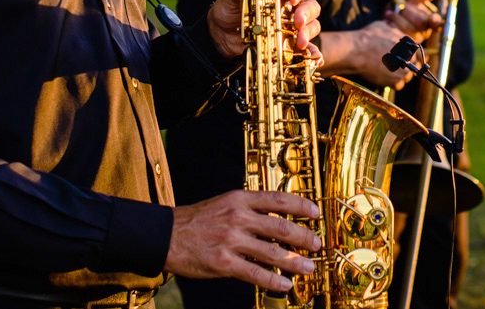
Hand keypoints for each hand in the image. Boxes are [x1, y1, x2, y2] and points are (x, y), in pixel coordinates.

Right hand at [165, 190, 321, 290]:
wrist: (166, 235)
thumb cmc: (198, 220)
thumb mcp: (225, 203)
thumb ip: (251, 209)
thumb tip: (279, 219)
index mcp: (240, 199)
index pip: (278, 199)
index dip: (301, 206)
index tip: (316, 213)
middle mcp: (238, 217)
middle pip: (280, 227)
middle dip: (303, 237)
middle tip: (317, 244)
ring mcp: (231, 241)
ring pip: (271, 252)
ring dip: (294, 261)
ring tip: (308, 267)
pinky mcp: (223, 263)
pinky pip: (254, 273)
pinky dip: (273, 280)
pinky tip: (285, 284)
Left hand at [208, 0, 322, 60]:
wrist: (222, 36)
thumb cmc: (230, 11)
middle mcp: (292, 6)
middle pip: (311, 5)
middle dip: (306, 13)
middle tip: (297, 21)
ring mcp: (293, 26)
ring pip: (312, 25)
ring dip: (308, 32)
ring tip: (300, 42)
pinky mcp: (291, 44)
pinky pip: (309, 48)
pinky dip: (314, 53)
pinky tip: (315, 59)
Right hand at [318, 21, 423, 88]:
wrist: (357, 51)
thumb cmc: (369, 37)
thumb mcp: (385, 27)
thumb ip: (395, 32)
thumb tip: (395, 32)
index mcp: (410, 45)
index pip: (418, 52)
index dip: (411, 53)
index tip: (406, 55)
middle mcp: (410, 59)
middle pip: (414, 65)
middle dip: (406, 64)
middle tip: (395, 62)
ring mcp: (402, 72)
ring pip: (406, 75)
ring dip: (400, 73)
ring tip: (388, 69)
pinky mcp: (393, 82)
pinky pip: (398, 84)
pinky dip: (392, 81)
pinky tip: (385, 75)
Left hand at [384, 0, 444, 42]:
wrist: (390, 22)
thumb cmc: (406, 11)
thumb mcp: (415, 1)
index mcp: (430, 21)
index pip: (436, 22)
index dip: (435, 20)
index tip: (433, 18)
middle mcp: (425, 31)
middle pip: (420, 22)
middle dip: (408, 11)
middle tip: (401, 6)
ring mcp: (415, 39)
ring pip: (408, 27)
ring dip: (397, 16)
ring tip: (390, 12)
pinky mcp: (404, 43)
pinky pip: (399, 32)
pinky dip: (392, 22)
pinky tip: (388, 18)